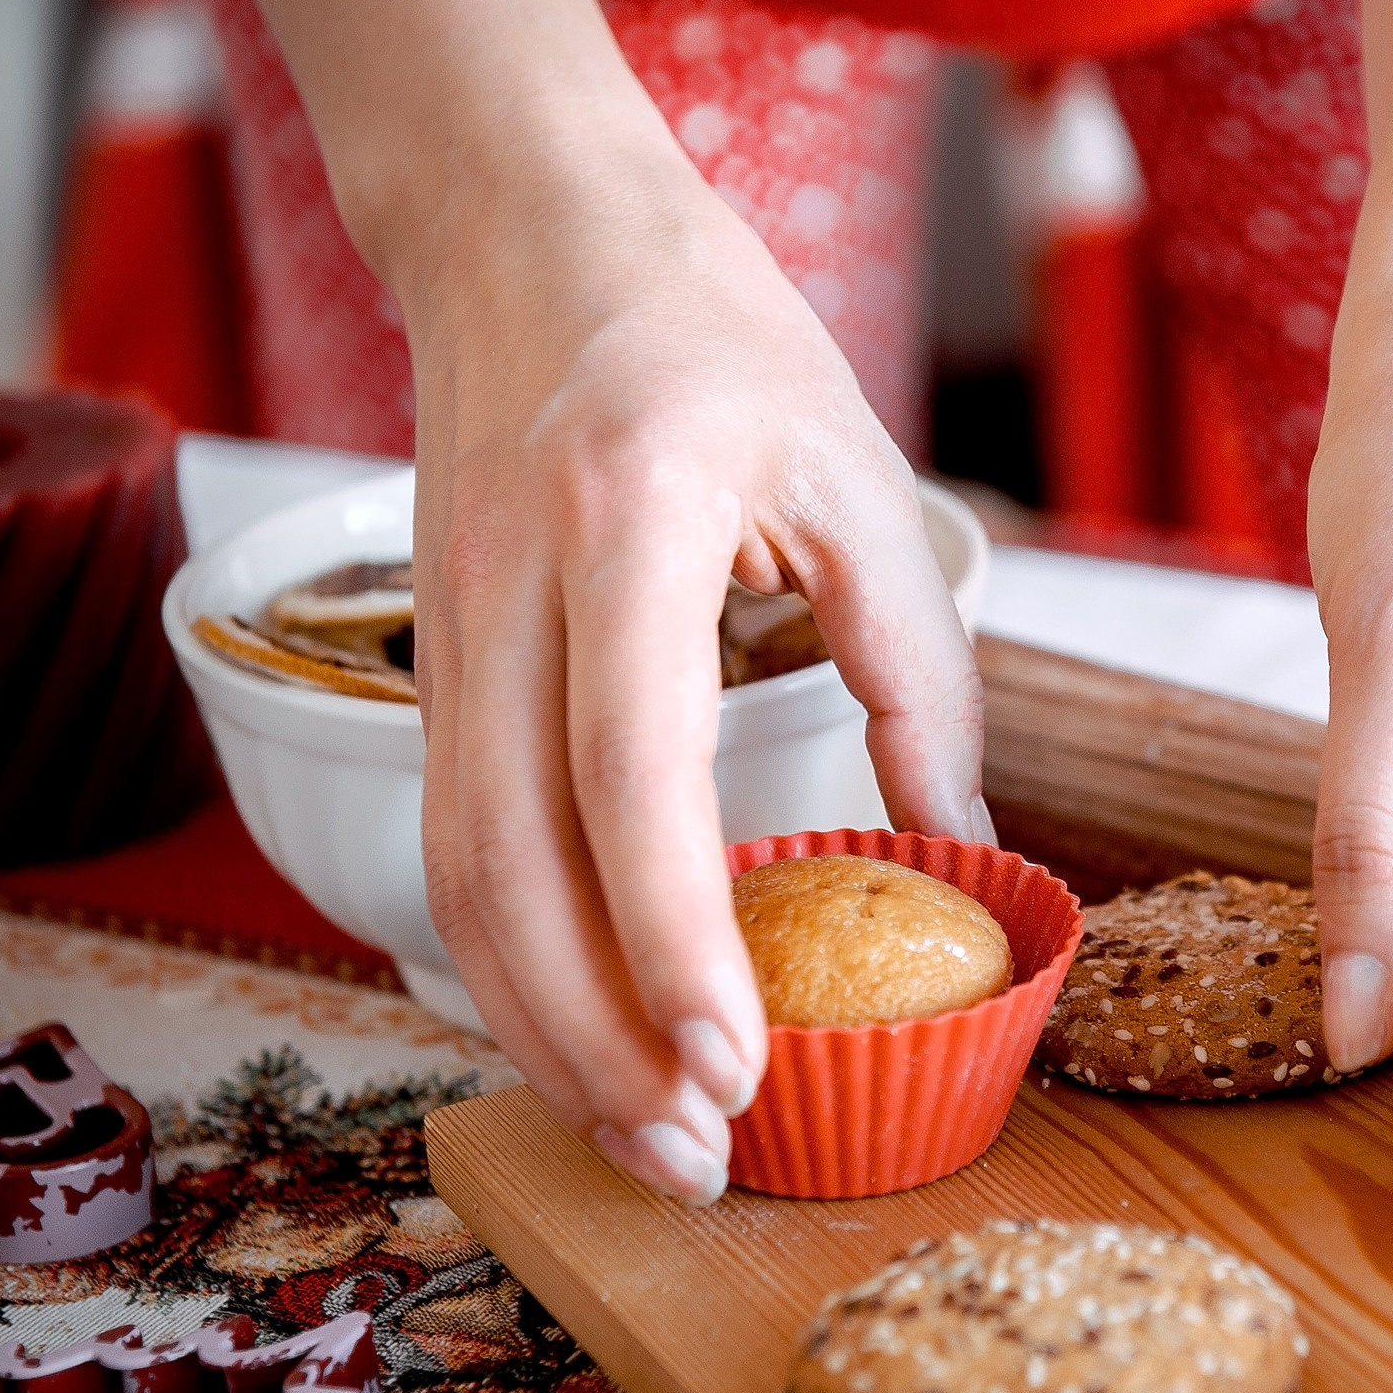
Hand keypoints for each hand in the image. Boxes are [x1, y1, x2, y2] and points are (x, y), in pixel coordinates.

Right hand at [401, 143, 986, 1204]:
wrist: (533, 232)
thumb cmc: (718, 338)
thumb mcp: (859, 479)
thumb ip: (917, 673)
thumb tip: (963, 847)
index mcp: (633, 519)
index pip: (628, 768)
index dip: (671, 936)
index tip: (732, 1066)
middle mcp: (510, 585)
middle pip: (510, 862)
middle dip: (593, 1036)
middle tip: (696, 1160)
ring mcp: (445, 632)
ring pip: (457, 876)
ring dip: (540, 1029)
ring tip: (647, 1139)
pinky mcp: (429, 668)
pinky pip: (456, 845)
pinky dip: (514, 962)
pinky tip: (588, 1036)